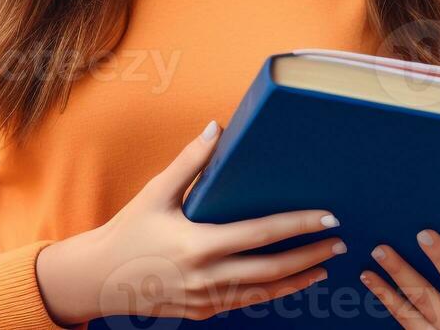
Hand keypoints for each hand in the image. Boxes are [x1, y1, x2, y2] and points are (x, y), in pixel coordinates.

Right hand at [36, 120, 346, 324]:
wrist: (99, 279)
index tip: (327, 217)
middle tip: (340, 242)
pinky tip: (288, 283)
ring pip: (263, 294)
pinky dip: (271, 294)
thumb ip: (190, 160)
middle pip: (271, 270)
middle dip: (310, 255)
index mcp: (199, 244)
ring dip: (297, 279)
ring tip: (325, 265)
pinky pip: (245, 304)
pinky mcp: (201, 312)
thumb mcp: (156, 191)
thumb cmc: (129, 228)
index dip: (298, 226)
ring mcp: (205, 300)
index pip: (261, 235)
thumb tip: (216, 127)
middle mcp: (206, 277)